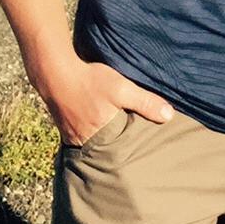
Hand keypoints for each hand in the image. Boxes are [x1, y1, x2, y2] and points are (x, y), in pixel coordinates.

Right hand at [30, 52, 172, 146]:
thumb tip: (169, 117)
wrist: (54, 72)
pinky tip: (94, 126)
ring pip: (92, 143)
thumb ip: (145, 102)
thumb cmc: (89, 80)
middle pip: (106, 150)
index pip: (121, 151)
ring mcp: (71, 136)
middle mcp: (84, 141)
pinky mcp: (64, 128)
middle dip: (116, 149)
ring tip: (115, 138)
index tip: (144, 151)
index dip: (132, 150)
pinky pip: (80, 136)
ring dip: (102, 141)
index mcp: (101, 137)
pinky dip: (89, 134)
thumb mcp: (121, 88)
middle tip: (131, 148)